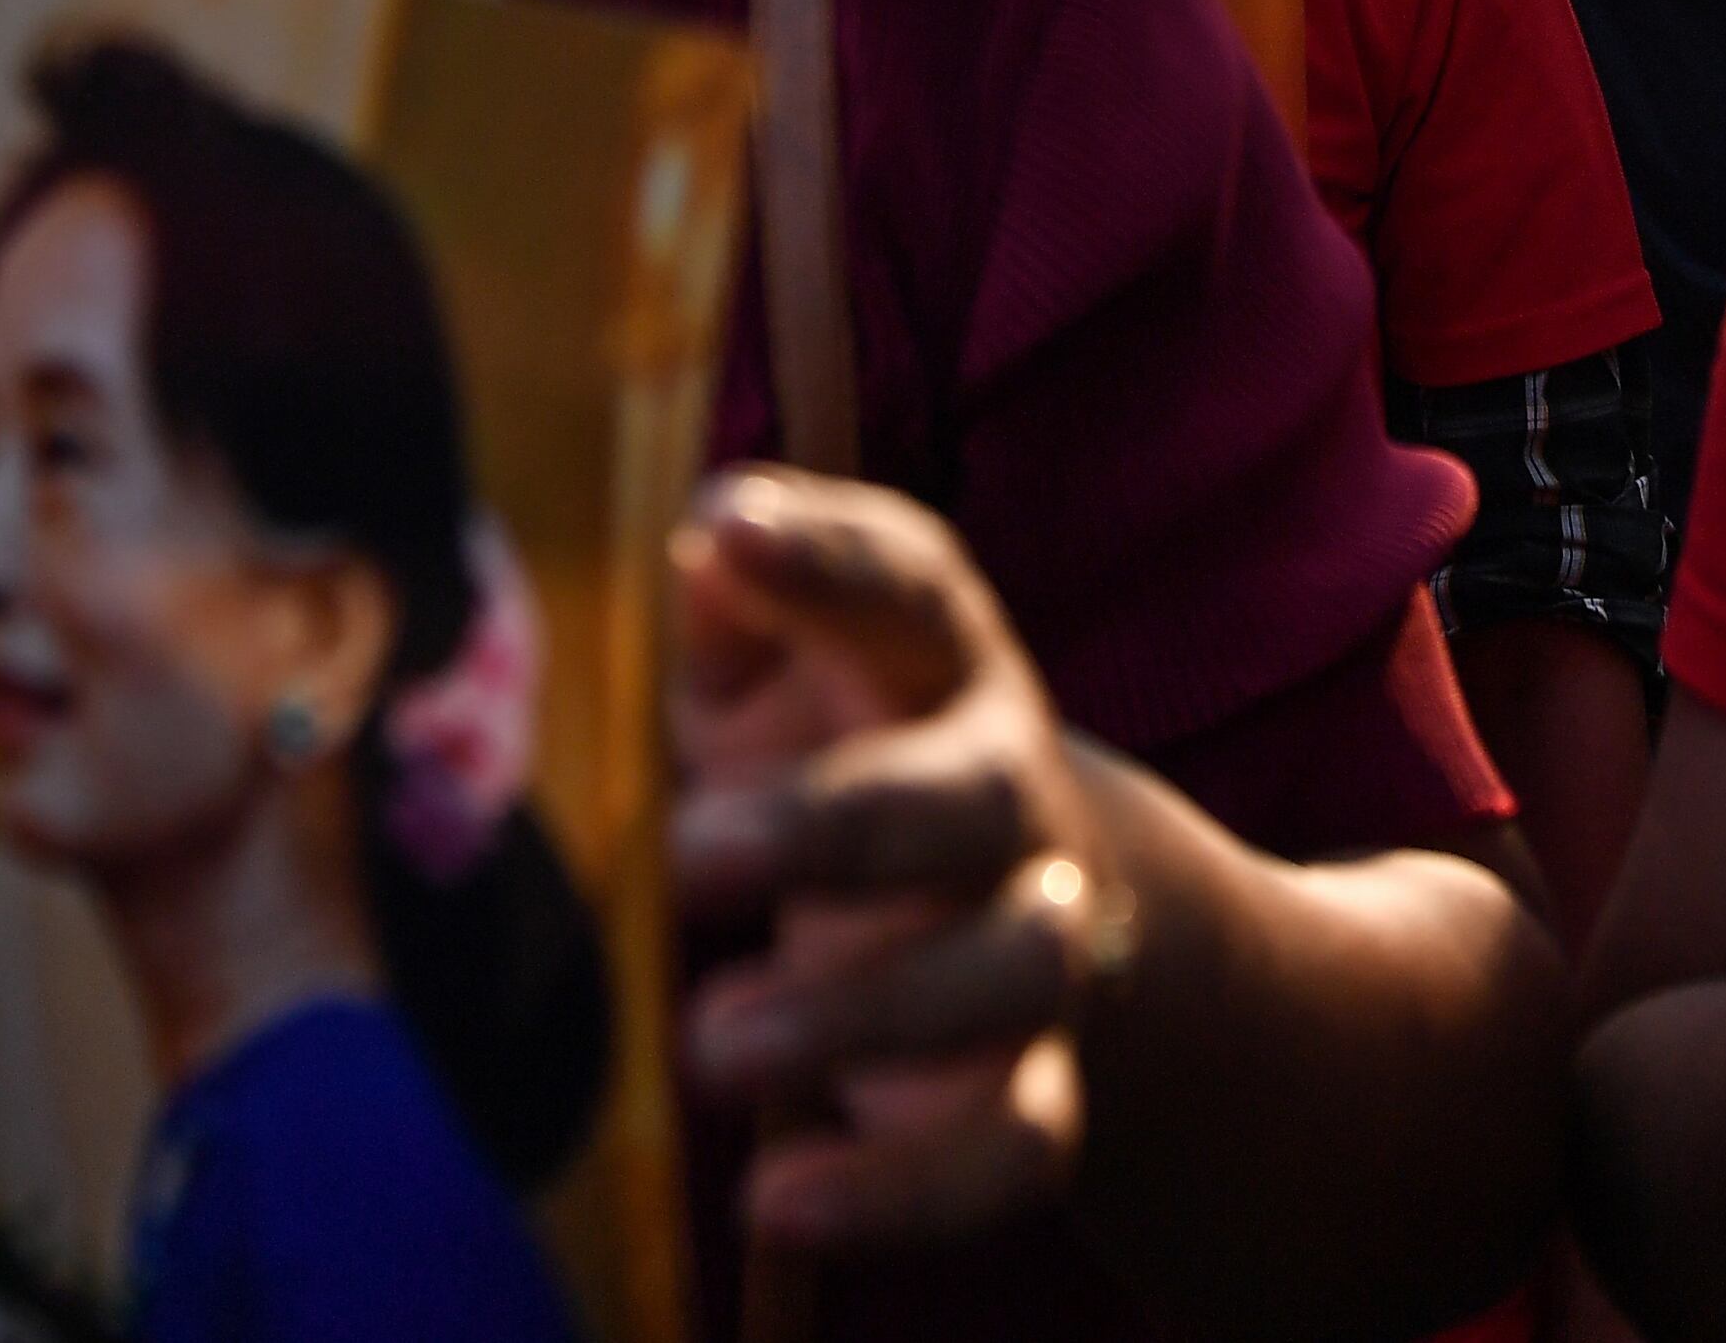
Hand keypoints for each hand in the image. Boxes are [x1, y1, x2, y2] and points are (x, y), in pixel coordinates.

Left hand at [669, 469, 1122, 1252]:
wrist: (1017, 911)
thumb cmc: (837, 757)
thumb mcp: (773, 677)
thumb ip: (737, 620)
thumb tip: (703, 554)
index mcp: (945, 670)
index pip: (915, 587)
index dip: (833, 554)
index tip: (728, 524)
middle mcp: (1012, 799)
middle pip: (974, 800)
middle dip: (841, 824)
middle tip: (690, 856)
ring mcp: (1036, 945)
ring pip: (1009, 973)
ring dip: (866, 1011)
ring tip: (711, 1048)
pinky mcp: (1028, 1088)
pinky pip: (1012, 1147)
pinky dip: (906, 1187)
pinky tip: (777, 1201)